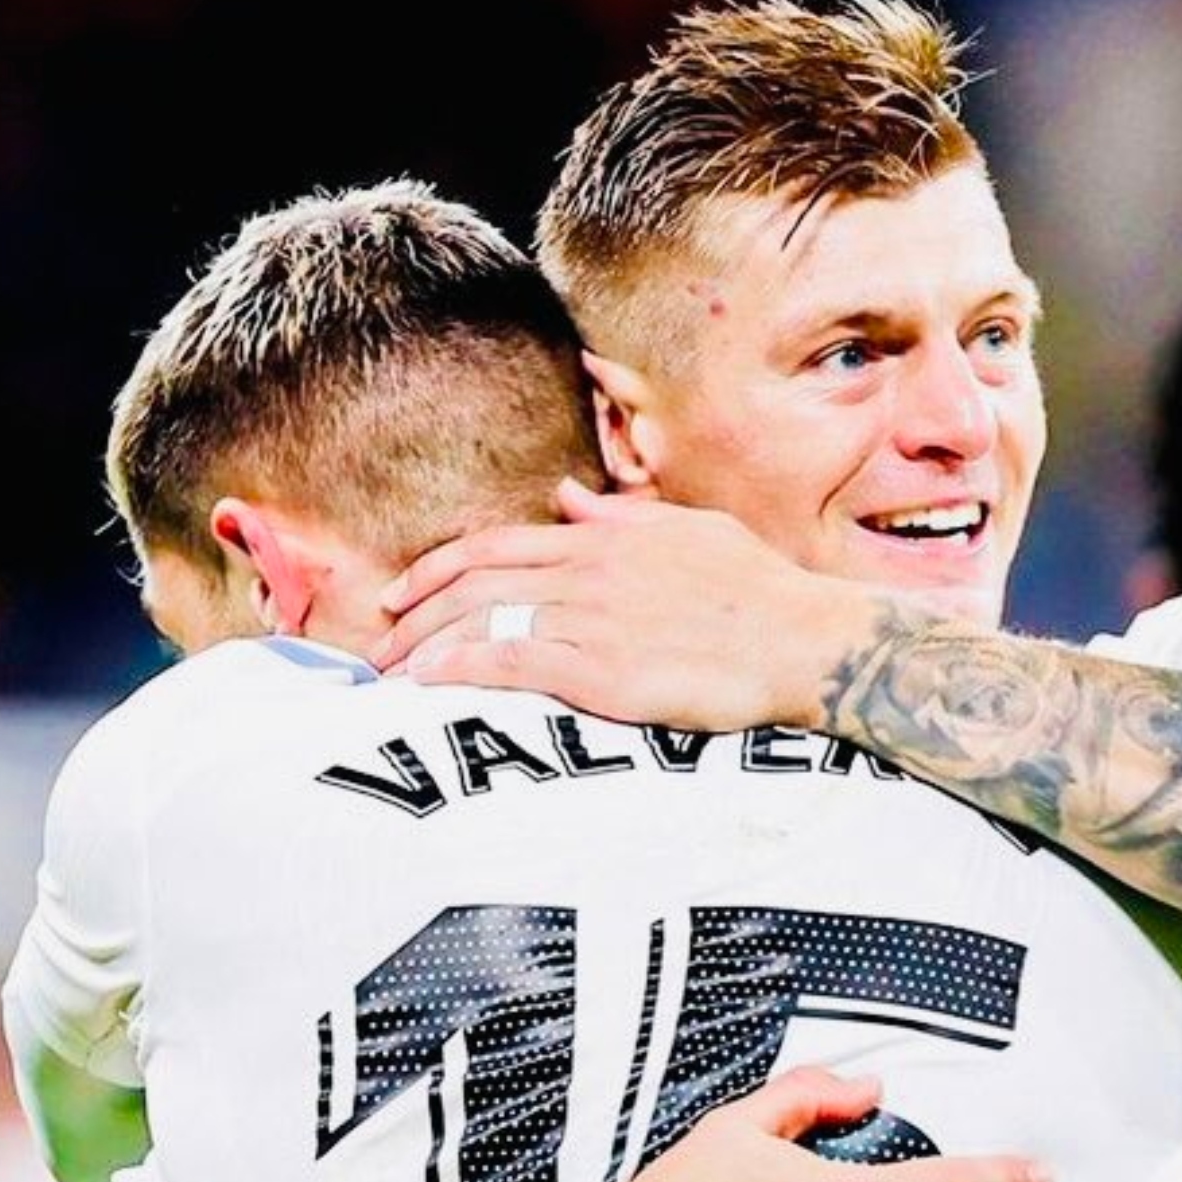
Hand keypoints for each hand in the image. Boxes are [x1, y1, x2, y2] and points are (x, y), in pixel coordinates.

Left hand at [369, 480, 885, 730]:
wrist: (803, 638)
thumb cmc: (759, 591)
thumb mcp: (691, 533)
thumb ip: (623, 518)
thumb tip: (570, 497)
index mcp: (606, 539)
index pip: (499, 545)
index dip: (440, 569)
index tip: (403, 594)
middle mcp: (589, 572)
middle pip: (475, 583)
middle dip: (415, 613)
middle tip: (377, 646)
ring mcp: (593, 619)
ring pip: (482, 620)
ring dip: (424, 646)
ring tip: (387, 675)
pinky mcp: (603, 670)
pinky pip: (512, 661)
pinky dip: (461, 668)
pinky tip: (429, 684)